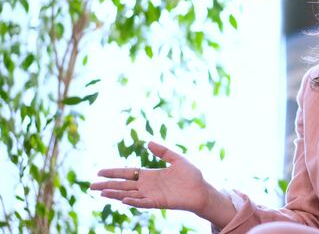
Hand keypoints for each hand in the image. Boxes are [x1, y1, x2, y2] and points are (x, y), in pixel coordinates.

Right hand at [90, 141, 209, 212]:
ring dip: (116, 194)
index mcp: (150, 175)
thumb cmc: (191, 175)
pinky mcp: (158, 202)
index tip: (99, 171)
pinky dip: (133, 201)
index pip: (127, 173)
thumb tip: (148, 142)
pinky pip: (143, 202)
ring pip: (129, 194)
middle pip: (123, 185)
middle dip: (107, 185)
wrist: (202, 190)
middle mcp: (148, 185)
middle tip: (91, 186)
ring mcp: (152, 195)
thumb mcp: (177, 159)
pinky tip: (123, 199)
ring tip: (101, 193)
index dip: (114, 172)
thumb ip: (163, 151)